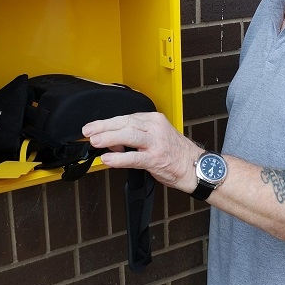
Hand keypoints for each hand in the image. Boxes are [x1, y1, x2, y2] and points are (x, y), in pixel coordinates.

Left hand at [82, 112, 201, 192]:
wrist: (196, 167)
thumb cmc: (175, 153)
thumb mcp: (156, 137)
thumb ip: (134, 137)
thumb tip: (112, 142)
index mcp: (154, 120)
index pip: (126, 118)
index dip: (107, 123)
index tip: (93, 127)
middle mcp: (155, 128)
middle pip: (125, 123)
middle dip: (104, 127)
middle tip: (88, 131)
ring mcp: (156, 143)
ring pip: (129, 135)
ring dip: (109, 138)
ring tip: (94, 141)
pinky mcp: (156, 159)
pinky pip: (134, 157)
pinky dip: (119, 158)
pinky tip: (108, 159)